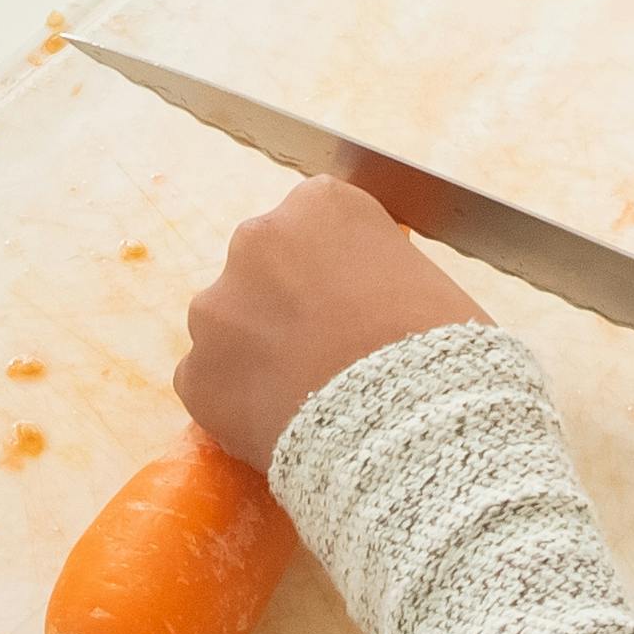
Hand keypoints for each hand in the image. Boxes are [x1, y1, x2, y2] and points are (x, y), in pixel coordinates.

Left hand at [176, 178, 489, 467]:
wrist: (410, 428)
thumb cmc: (438, 352)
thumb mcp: (425, 281)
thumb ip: (376, 273)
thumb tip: (367, 300)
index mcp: (319, 205)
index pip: (315, 227)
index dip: (335, 274)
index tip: (355, 308)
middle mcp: (256, 240)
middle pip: (264, 271)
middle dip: (287, 308)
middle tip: (328, 356)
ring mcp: (216, 307)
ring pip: (231, 328)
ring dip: (257, 354)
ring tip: (306, 399)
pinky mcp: (194, 373)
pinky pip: (211, 385)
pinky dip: (238, 404)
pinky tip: (279, 426)